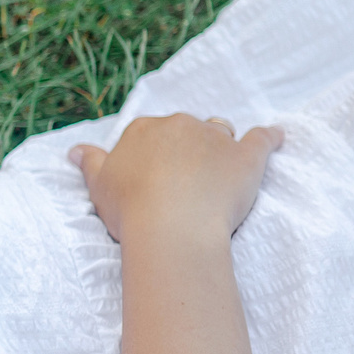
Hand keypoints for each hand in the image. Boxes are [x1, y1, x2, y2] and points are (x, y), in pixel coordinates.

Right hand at [69, 114, 283, 243]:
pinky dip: (271, 137)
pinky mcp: (246, 156)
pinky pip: (263, 139)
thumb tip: (75, 150)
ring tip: (221, 165)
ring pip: (221, 131)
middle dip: (187, 147)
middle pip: (186, 129)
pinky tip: (278, 137)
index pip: (151, 133)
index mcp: (143, 130)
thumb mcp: (99, 186)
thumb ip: (90, 163)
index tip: (155, 175)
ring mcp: (215, 139)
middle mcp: (179, 125)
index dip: (155, 154)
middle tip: (184, 178)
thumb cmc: (130, 209)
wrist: (170, 228)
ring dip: (220, 143)